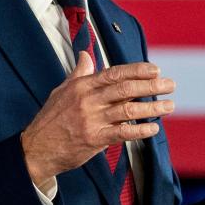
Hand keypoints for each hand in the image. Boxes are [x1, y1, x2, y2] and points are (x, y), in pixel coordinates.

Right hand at [20, 52, 175, 186]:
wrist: (35, 148)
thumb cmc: (50, 119)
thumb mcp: (61, 91)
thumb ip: (78, 74)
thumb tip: (86, 55)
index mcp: (82, 86)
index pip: (114, 73)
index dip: (137, 70)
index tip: (155, 69)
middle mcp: (88, 100)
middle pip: (125, 88)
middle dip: (151, 85)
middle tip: (169, 85)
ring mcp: (91, 120)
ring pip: (128, 109)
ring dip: (152, 107)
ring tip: (169, 105)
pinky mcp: (94, 139)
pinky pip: (122, 133)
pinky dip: (140, 130)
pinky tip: (154, 128)